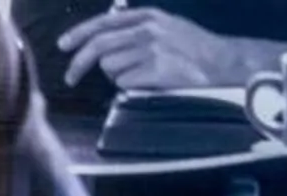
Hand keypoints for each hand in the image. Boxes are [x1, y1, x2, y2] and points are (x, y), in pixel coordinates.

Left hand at [58, 8, 246, 89]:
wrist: (223, 65)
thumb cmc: (192, 50)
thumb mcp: (166, 28)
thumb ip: (135, 31)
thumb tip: (100, 45)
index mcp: (148, 17)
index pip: (104, 23)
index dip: (79, 34)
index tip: (63, 46)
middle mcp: (148, 29)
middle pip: (99, 46)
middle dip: (79, 64)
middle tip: (70, 78)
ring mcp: (153, 49)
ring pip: (110, 67)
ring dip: (116, 76)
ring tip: (139, 76)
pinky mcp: (157, 69)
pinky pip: (124, 82)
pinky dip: (130, 87)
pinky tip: (149, 83)